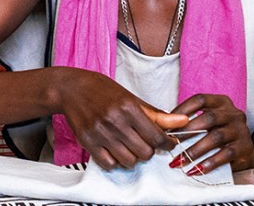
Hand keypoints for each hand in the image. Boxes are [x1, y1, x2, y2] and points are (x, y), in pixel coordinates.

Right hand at [59, 69, 189, 169]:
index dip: (167, 143)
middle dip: (148, 150)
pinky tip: (114, 150)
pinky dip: (115, 161)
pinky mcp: (88, 142)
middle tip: (144, 142)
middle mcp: (115, 121)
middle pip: (145, 153)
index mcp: (128, 108)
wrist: (70, 89)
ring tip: (128, 146)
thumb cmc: (102, 91)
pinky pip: (109, 163)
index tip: (167, 143)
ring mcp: (100, 133)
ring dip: (132, 157)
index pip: (157, 137)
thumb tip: (183, 121)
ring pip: (128, 161)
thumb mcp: (131, 98)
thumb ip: (156, 114)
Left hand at [170, 94, 253, 174]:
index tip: (167, 123)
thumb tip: (163, 127)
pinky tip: (196, 169)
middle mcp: (234, 113)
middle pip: (209, 118)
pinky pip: (226, 154)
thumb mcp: (206, 122)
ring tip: (180, 161)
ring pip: (216, 137)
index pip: (200, 99)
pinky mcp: (246, 147)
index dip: (182, 109)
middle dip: (187, 131)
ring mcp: (241, 129)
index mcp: (221, 102)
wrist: (243, 151)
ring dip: (195, 150)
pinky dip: (209, 163)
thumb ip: (190, 120)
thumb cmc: (217, 133)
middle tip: (170, 143)